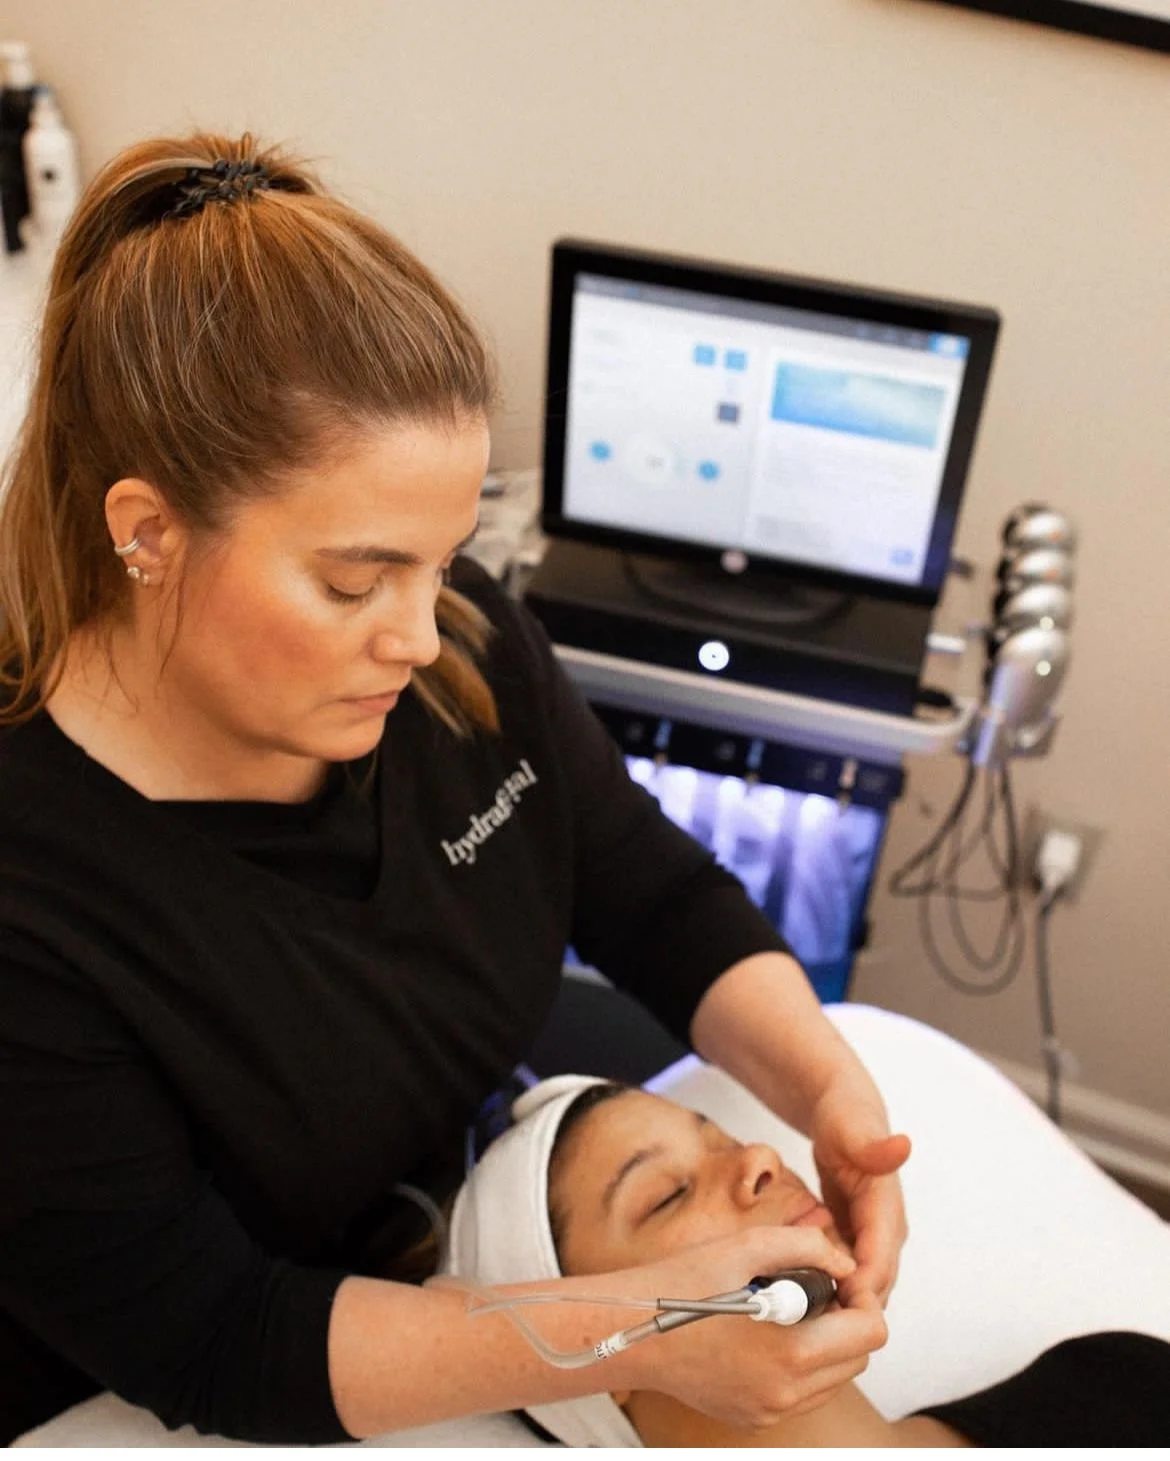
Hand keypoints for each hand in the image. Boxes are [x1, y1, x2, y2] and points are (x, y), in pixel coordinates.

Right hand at [620, 1225, 887, 1430]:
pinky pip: (802, 1392)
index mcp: (791, 1353)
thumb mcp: (746, 1246)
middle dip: (847, 1318)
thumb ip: (808, 1247)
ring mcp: (770, 1410)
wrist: (630, 1330)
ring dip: (827, 1342)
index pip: (871, 1333)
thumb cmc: (682, 1284)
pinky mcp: (753, 1417)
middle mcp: (786, 1393)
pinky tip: (767, 1333)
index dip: (863, 1297)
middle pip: (858, 1358)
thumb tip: (845, 1264)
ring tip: (787, 1307)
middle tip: (813, 1286)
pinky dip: (800, 1362)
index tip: (838, 1277)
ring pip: (834, 1378)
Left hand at [807, 1079, 910, 1306]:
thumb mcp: (851, 1124)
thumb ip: (871, 1143)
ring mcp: (874, 1235)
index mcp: (887, 1206)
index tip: (828, 1316)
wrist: (844, 1109)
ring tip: (801, 1324)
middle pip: (874, 1285)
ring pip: (863, 1285)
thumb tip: (903, 1146)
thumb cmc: (845, 1113)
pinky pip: (849, 1273)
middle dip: (848, 1310)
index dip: (858, 1294)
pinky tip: (803, 1302)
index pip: (878, 1263)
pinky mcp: (859, 1237)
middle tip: (807, 1330)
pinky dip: (832, 1288)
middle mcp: (887, 1227)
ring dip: (840, 1305)